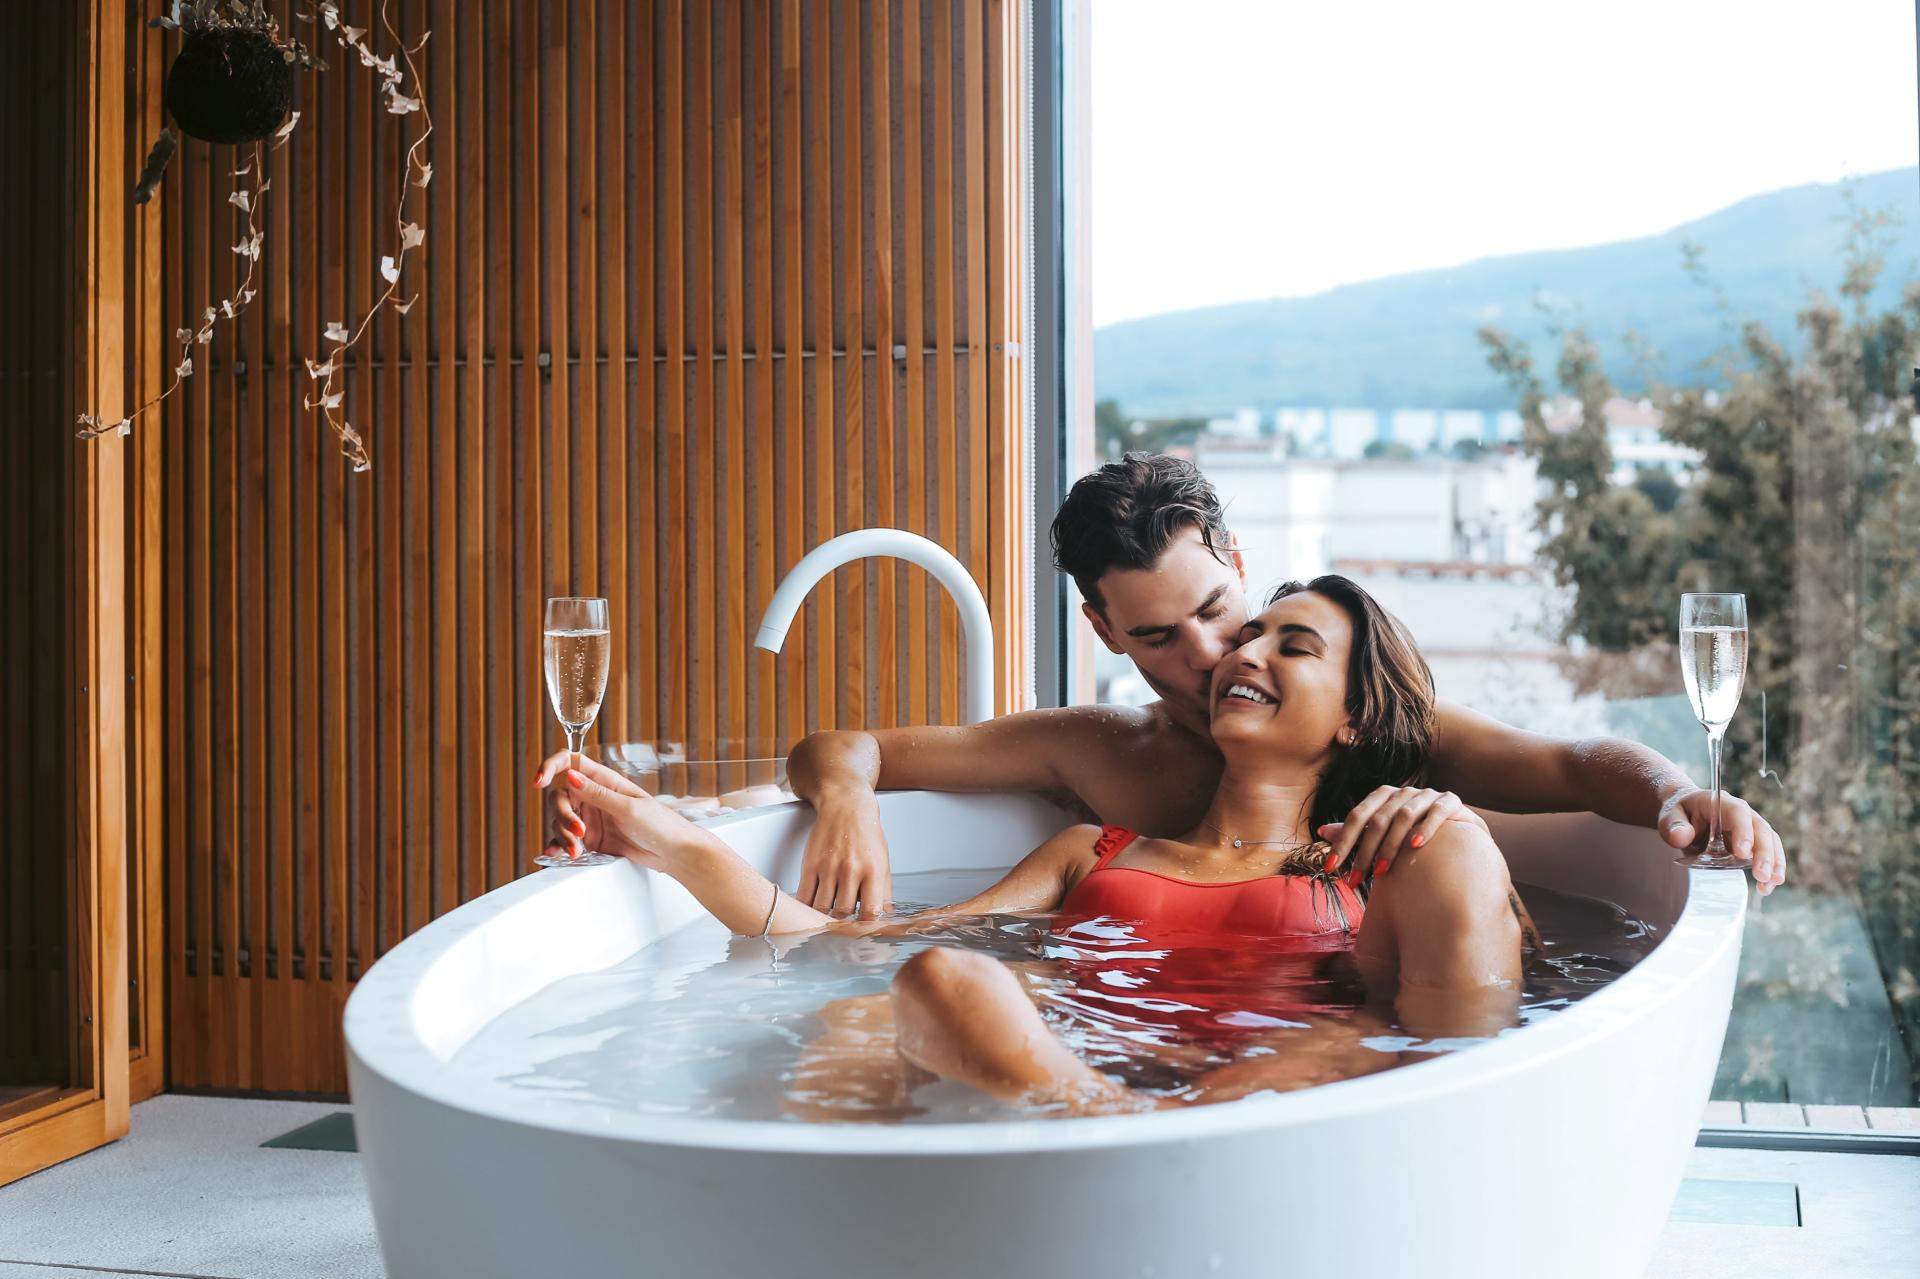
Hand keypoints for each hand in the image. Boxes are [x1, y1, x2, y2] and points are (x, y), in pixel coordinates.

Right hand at [532, 750, 698, 869]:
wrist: (673, 853)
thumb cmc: (660, 824)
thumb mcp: (628, 808)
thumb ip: (598, 794)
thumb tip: (570, 776)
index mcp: (604, 780)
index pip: (570, 762)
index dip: (551, 766)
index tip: (539, 781)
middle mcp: (594, 796)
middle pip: (559, 797)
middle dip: (562, 815)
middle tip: (578, 832)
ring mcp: (590, 818)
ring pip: (560, 820)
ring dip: (563, 835)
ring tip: (577, 850)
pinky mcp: (591, 839)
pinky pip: (566, 840)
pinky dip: (559, 846)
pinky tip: (557, 854)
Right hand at [798, 785, 892, 917]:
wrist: (846, 805)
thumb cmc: (867, 835)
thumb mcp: (883, 861)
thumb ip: (884, 892)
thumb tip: (883, 918)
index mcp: (873, 871)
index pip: (869, 911)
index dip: (864, 926)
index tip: (860, 930)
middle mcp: (850, 869)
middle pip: (842, 912)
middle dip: (841, 922)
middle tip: (840, 924)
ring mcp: (828, 866)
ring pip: (821, 907)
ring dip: (823, 916)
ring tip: (826, 916)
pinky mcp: (810, 863)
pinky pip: (804, 896)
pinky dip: (805, 908)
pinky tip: (810, 908)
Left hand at [1318, 785, 1488, 887]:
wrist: (1460, 833)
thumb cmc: (1414, 836)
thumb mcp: (1383, 835)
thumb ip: (1356, 833)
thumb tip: (1320, 832)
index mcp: (1384, 797)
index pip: (1357, 817)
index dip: (1341, 842)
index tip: (1329, 868)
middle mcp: (1404, 792)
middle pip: (1377, 819)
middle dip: (1363, 852)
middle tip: (1353, 881)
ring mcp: (1428, 795)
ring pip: (1403, 816)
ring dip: (1390, 846)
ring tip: (1381, 873)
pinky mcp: (1451, 802)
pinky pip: (1437, 812)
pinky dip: (1425, 829)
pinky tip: (1415, 848)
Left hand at [1657, 787, 1786, 894]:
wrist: (1684, 813)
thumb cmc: (1678, 813)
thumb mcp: (1668, 816)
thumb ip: (1673, 825)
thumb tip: (1681, 837)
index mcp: (1721, 803)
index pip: (1738, 813)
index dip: (1743, 831)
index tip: (1743, 853)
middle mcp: (1741, 813)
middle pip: (1760, 829)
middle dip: (1764, 853)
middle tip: (1762, 875)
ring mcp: (1750, 828)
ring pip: (1769, 841)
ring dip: (1773, 863)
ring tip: (1770, 883)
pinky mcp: (1752, 843)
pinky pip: (1767, 853)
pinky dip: (1770, 869)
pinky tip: (1767, 886)